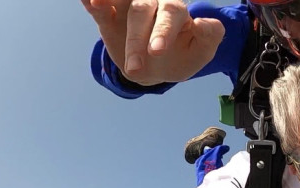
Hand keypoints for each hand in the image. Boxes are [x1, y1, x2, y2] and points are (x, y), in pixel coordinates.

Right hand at [81, 0, 224, 84]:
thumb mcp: (200, 52)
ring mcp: (127, 7)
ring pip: (120, 1)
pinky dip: (92, 3)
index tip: (157, 51)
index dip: (164, 30)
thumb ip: (210, 37)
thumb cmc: (181, 55)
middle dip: (136, 39)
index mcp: (175, 9)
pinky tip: (89, 2)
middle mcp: (151, 3)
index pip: (171, 13)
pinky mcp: (108, 16)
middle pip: (141, 10)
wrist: (156, 66)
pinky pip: (100, 7)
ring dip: (107, 2)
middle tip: (134, 68)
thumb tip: (206, 22)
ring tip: (97, 3)